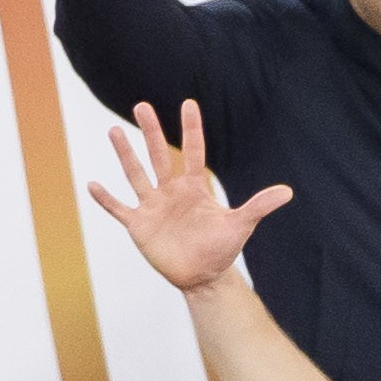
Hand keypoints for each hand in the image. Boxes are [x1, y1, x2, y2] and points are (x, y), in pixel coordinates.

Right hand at [83, 102, 287, 291]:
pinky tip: (92, 184)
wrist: (203, 276)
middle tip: (142, 105)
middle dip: (151, 131)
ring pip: (136, 175)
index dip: (191, 129)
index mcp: (195, 188)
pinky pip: (118, 209)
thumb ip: (258, 206)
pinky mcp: (138, 225)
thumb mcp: (240, 224)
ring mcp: (153, 207)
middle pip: (159, 155)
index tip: (188, 103)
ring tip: (114, 130)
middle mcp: (171, 192)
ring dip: (125, 154)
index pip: (194, 152)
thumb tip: (288, 191)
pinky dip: (106, 199)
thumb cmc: (222, 248)